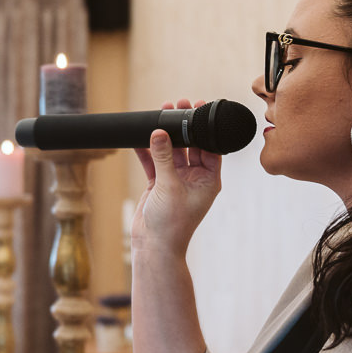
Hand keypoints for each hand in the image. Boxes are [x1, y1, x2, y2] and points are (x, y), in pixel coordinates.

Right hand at [132, 99, 223, 257]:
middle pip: (191, 145)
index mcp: (209, 179)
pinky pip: (154, 162)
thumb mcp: (169, 186)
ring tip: (159, 113)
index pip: (210, 146)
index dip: (203, 127)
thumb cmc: (171, 224)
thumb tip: (159, 132)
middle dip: (183, 127)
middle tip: (177, 106)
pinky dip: (148, 150)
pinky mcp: (158, 184)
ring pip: (171, 152)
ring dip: (165, 136)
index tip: (197, 108)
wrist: (154, 246)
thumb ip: (164, 157)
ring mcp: (176, 180)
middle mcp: (195, 178)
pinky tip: (141, 136)